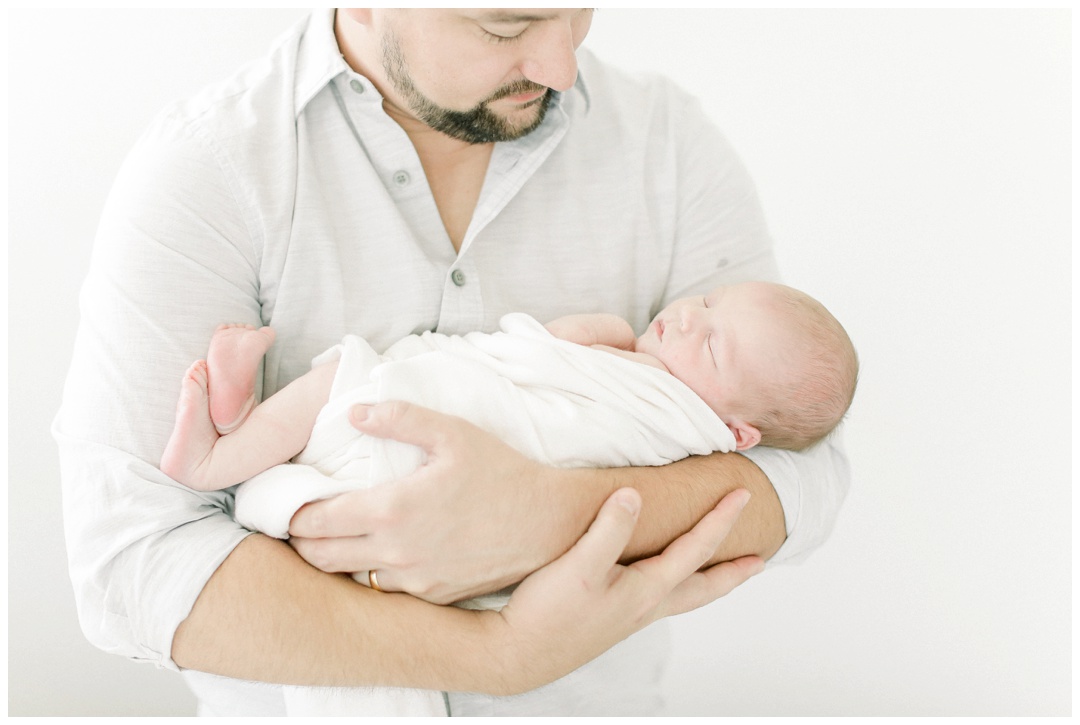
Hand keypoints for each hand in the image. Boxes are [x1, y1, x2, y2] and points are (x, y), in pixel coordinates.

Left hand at [288, 401, 588, 603]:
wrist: (549, 522)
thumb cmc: (502, 472)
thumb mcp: (453, 433)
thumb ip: (399, 419)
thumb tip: (354, 412)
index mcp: (391, 509)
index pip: (314, 522)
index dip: (293, 514)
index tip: (290, 503)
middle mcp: (395, 552)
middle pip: (320, 558)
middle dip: (303, 541)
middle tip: (302, 523)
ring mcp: (414, 579)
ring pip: (348, 578)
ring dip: (334, 561)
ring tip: (334, 539)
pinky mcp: (433, 595)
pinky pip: (385, 590)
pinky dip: (370, 574)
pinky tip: (377, 554)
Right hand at [480, 486, 763, 693]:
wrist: (517, 656)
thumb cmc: (548, 616)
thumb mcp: (579, 567)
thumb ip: (609, 530)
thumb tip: (634, 494)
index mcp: (647, 590)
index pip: (695, 549)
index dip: (721, 519)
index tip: (742, 496)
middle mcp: (645, 607)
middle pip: (703, 588)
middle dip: (732, 572)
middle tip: (758, 562)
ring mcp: (628, 617)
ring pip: (682, 597)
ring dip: (705, 581)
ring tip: (717, 570)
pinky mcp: (608, 620)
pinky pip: (656, 599)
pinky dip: (672, 585)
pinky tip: (654, 579)